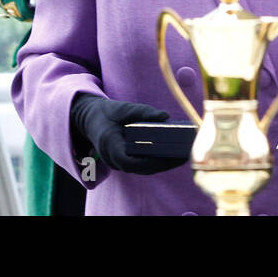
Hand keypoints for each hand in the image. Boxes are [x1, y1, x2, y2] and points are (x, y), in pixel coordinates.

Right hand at [69, 95, 188, 174]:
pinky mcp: (127, 161)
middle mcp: (114, 160)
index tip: (169, 156)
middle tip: (185, 155)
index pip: (130, 161)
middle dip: (165, 163)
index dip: (150, 161)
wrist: (92, 119)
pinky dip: (159, 160)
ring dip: (165, 163)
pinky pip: (144, 165)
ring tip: (185, 154)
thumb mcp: (122, 108)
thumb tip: (165, 116)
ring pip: (145, 168)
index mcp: (110, 146)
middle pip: (142, 168)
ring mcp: (120, 163)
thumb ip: (143, 112)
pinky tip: (175, 153)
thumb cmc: (107, 113)